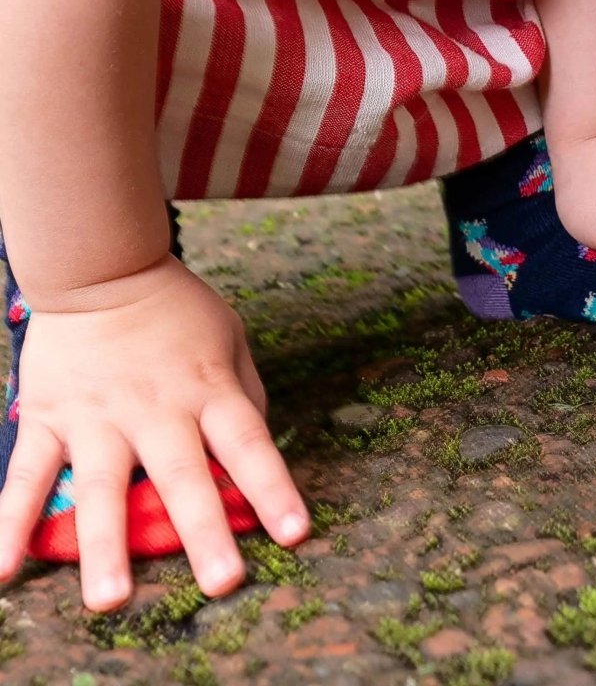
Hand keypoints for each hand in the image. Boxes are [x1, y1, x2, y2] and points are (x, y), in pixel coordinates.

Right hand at [0, 256, 309, 610]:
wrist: (102, 267)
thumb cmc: (176, 308)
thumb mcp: (229, 337)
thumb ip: (245, 395)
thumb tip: (254, 453)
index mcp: (208, 390)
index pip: (250, 444)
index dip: (274, 489)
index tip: (295, 533)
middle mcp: (158, 410)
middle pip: (184, 477)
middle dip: (204, 532)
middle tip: (222, 582)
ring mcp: (99, 417)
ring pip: (104, 488)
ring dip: (106, 545)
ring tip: (109, 599)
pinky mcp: (50, 418)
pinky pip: (29, 476)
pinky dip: (12, 522)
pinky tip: (5, 569)